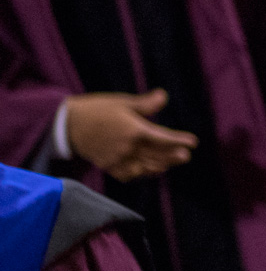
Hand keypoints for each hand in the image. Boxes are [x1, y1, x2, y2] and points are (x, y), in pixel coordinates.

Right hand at [65, 90, 197, 181]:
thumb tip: (164, 96)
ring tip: (172, 161)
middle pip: (158, 155)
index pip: (163, 138)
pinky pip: (131, 174)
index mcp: (133, 130)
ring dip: (162, 165)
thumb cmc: (96, 110)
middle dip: (174, 156)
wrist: (68, 126)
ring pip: (147, 167)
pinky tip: (153, 169)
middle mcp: (128, 148)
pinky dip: (144, 173)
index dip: (180, 140)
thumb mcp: (122, 103)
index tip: (193, 142)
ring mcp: (118, 160)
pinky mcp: (110, 167)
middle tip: (186, 155)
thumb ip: (145, 104)